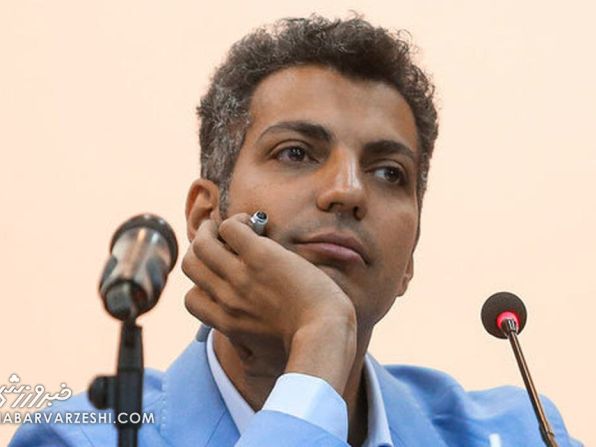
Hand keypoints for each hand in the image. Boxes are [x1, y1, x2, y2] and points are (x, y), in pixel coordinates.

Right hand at [182, 213, 356, 389]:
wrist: (325, 331)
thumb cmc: (303, 342)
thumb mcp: (264, 353)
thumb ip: (247, 350)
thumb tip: (243, 358)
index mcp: (226, 322)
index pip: (191, 299)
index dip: (202, 283)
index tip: (221, 274)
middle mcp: (226, 298)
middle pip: (190, 265)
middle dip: (201, 248)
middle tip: (220, 240)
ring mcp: (240, 276)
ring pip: (203, 242)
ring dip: (214, 228)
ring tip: (235, 226)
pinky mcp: (260, 256)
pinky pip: (231, 228)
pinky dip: (238, 221)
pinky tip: (256, 225)